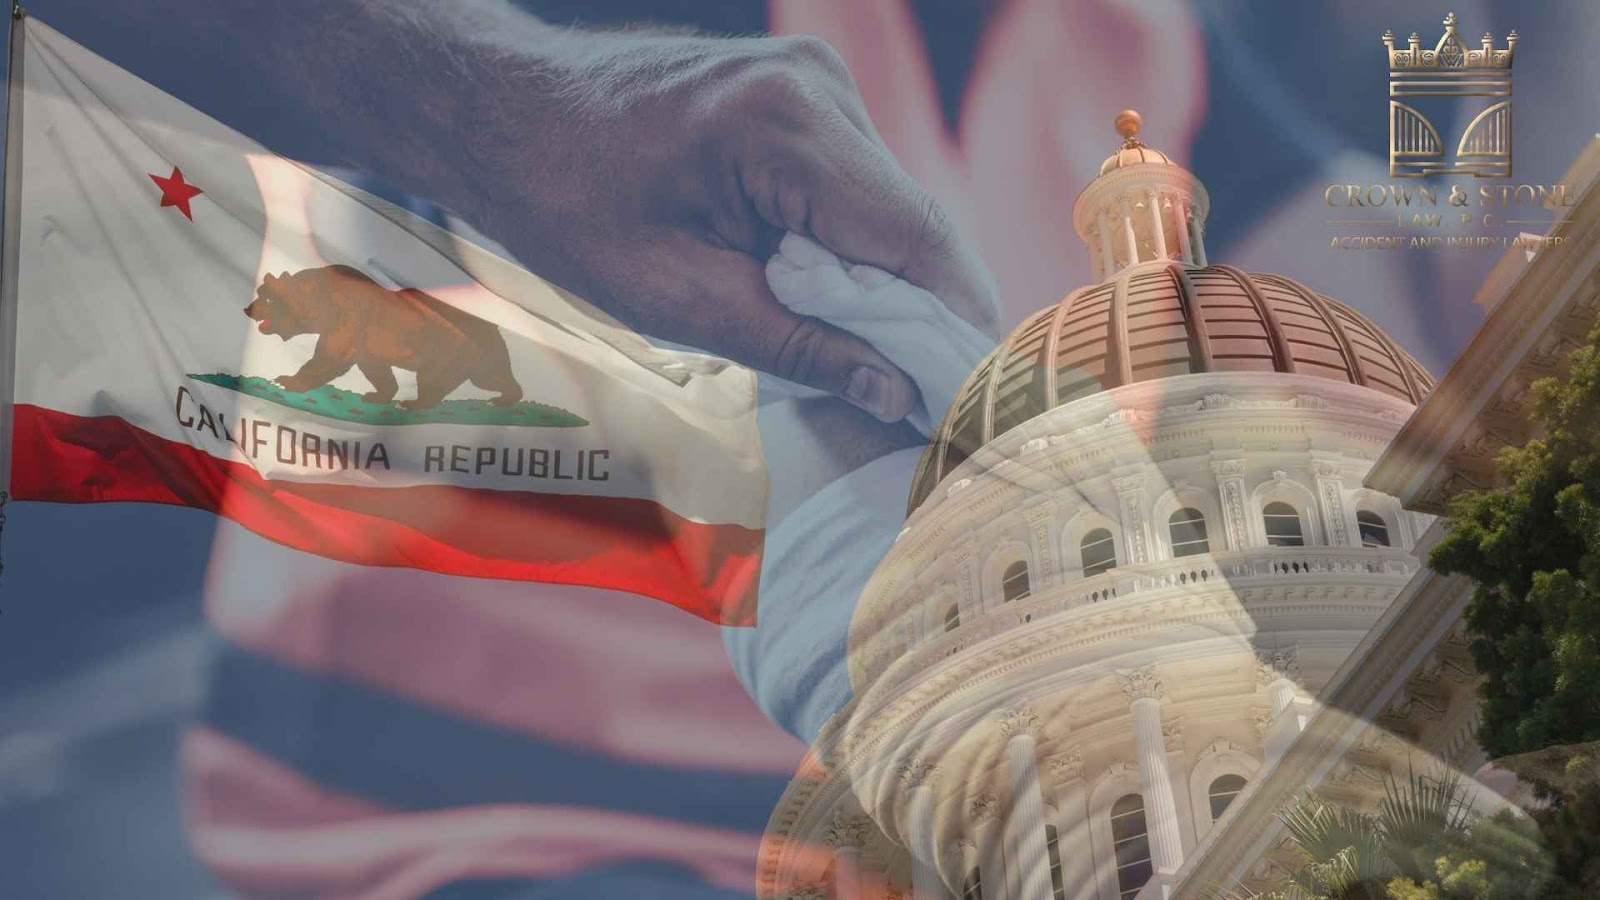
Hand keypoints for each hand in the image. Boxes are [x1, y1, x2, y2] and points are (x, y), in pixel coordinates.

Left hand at [422, 27, 999, 421]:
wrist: (505, 116)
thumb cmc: (567, 204)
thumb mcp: (678, 299)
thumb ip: (800, 344)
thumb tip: (896, 393)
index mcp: (786, 129)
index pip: (916, 239)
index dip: (955, 326)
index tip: (971, 402)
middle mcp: (818, 89)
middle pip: (915, 225)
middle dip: (926, 317)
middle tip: (928, 405)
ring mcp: (814, 84)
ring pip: (891, 210)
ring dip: (890, 288)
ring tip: (877, 367)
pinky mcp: (802, 98)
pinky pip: (856, 190)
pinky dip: (855, 253)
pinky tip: (833, 305)